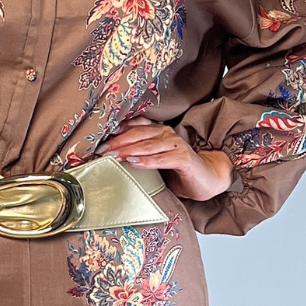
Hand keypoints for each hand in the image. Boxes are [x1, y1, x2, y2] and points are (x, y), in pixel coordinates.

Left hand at [102, 117, 232, 202]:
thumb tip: (110, 156)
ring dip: (128, 150)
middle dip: (117, 142)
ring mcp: (176, 144)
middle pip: (137, 134)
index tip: (98, 142)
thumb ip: (137, 153)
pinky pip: (162, 158)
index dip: (115, 133)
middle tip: (101, 151)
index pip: (134, 126)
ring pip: (147, 145)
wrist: (206, 179)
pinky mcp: (183, 158)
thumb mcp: (154, 159)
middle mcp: (166, 133)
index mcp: (158, 131)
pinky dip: (146, 161)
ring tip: (112, 157)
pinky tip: (133, 163)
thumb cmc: (177, 170)